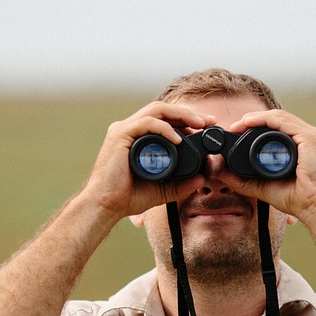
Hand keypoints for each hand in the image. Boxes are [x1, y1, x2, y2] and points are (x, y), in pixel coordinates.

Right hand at [81, 101, 215, 218]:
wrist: (106, 206)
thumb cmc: (127, 197)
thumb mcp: (162, 189)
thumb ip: (181, 184)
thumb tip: (202, 178)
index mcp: (139, 137)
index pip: (166, 119)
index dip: (188, 119)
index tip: (208, 127)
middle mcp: (131, 129)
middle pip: (164, 110)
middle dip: (189, 113)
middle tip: (209, 121)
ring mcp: (125, 130)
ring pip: (157, 110)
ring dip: (181, 114)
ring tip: (199, 124)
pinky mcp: (120, 135)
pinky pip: (146, 123)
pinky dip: (164, 128)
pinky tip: (179, 138)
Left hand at [218, 109, 315, 226]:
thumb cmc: (301, 200)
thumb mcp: (266, 186)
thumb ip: (245, 180)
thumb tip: (221, 173)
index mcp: (304, 147)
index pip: (279, 129)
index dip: (257, 128)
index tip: (237, 134)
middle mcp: (310, 138)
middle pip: (278, 121)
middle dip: (254, 121)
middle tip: (234, 128)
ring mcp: (312, 136)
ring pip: (279, 117)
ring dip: (256, 118)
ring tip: (238, 124)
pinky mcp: (310, 137)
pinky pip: (282, 121)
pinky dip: (263, 119)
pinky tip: (249, 122)